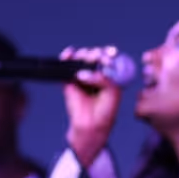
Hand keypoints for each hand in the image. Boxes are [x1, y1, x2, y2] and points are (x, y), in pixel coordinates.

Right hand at [61, 45, 123, 166]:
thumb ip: (102, 79)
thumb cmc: (106, 109)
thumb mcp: (112, 91)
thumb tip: (82, 73)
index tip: (111, 55)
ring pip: (81, 57)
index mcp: (109, 74)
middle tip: (97, 59)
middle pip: (94, 55)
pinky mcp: (68, 79)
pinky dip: (67, 57)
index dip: (109, 53)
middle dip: (96, 53)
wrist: (92, 124)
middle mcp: (95, 72)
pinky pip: (66, 64)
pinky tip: (69, 54)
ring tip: (87, 59)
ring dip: (83, 54)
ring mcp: (81, 74)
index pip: (109, 57)